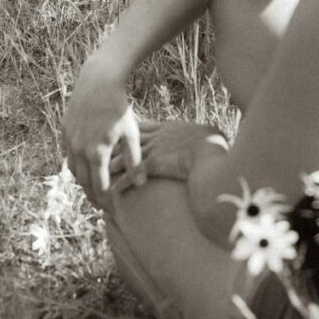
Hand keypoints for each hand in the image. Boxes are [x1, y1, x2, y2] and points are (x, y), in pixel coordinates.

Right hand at [63, 57, 143, 206]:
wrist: (98, 82)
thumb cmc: (119, 107)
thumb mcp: (131, 133)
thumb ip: (135, 160)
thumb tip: (141, 184)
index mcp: (97, 152)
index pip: (99, 186)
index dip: (107, 200)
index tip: (114, 209)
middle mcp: (79, 149)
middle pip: (83, 182)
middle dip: (93, 196)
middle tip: (102, 205)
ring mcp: (69, 139)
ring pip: (73, 169)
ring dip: (83, 181)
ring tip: (93, 188)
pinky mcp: (64, 130)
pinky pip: (68, 154)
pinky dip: (76, 165)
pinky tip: (86, 166)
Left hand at [109, 119, 227, 192]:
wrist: (212, 155)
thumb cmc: (217, 147)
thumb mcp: (209, 135)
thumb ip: (201, 136)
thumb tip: (210, 137)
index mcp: (170, 127)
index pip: (143, 126)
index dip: (130, 131)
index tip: (118, 133)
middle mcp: (158, 136)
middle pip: (128, 138)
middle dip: (115, 145)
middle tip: (102, 151)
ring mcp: (154, 149)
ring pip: (126, 156)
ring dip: (113, 165)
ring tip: (102, 173)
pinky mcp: (154, 164)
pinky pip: (131, 174)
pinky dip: (121, 183)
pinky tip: (112, 191)